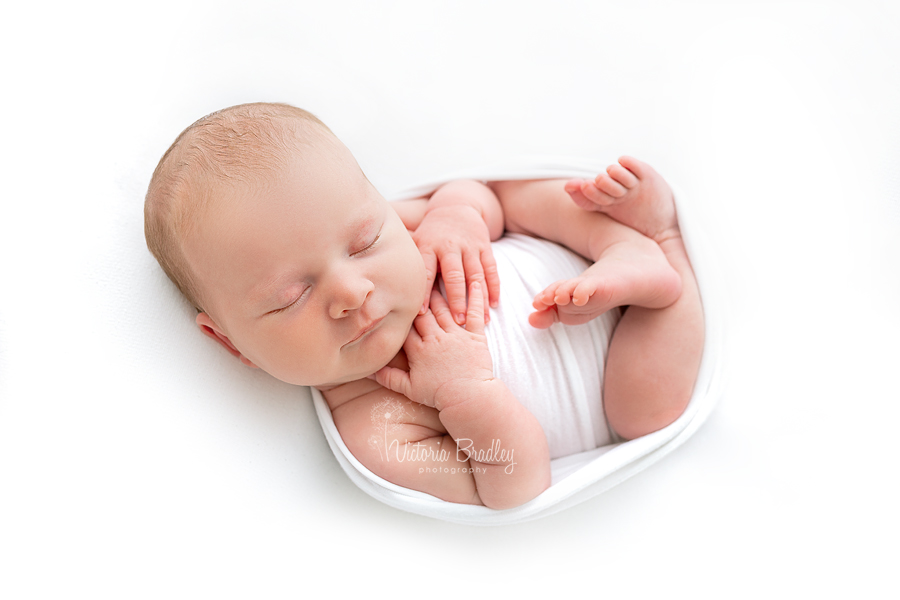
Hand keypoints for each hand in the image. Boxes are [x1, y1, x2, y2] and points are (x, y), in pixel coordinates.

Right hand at [372, 281, 492, 409]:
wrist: (468, 398)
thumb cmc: (438, 395)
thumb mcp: (409, 389)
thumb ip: (388, 378)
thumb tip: (367, 372)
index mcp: (419, 349)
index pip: (406, 326)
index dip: (400, 313)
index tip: (395, 300)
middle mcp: (435, 338)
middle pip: (424, 313)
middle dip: (418, 297)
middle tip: (414, 280)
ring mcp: (456, 335)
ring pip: (445, 308)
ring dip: (440, 292)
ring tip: (436, 275)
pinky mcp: (475, 336)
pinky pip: (474, 313)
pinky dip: (475, 297)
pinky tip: (473, 282)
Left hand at [412, 205, 499, 324]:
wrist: (455, 206)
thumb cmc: (431, 233)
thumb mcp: (416, 241)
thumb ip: (409, 262)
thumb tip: (388, 287)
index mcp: (429, 246)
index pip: (426, 273)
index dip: (424, 294)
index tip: (423, 314)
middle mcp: (449, 246)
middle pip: (454, 276)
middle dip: (457, 300)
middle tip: (459, 322)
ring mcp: (469, 246)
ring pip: (476, 275)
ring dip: (479, 298)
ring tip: (482, 320)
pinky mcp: (484, 246)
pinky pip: (491, 269)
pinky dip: (494, 287)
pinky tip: (494, 304)